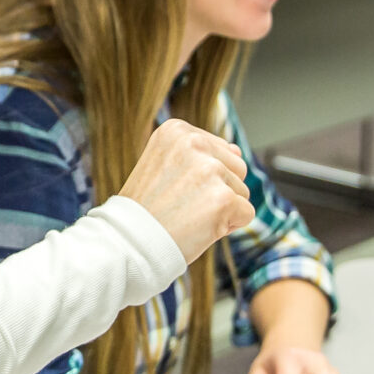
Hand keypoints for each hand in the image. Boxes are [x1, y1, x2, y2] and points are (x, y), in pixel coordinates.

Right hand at [117, 120, 251, 261]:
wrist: (127, 243)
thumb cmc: (146, 209)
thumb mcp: (164, 164)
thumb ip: (200, 153)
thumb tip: (238, 150)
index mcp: (177, 130)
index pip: (220, 151)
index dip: (203, 179)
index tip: (173, 189)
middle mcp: (194, 142)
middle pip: (237, 167)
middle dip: (217, 190)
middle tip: (182, 205)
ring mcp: (209, 169)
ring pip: (242, 192)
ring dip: (221, 209)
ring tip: (187, 216)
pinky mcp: (222, 198)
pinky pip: (245, 213)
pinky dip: (226, 227)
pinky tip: (198, 228)